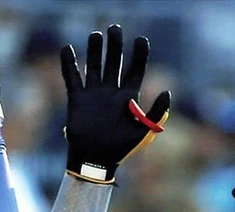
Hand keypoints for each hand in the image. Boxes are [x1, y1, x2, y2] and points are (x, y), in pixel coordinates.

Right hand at [61, 24, 169, 182]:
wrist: (96, 161)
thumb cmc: (121, 149)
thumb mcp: (143, 132)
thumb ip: (157, 112)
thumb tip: (166, 91)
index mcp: (128, 98)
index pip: (136, 70)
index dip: (139, 54)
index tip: (141, 39)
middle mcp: (111, 92)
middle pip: (114, 62)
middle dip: (115, 46)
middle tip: (114, 28)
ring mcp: (94, 95)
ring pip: (94, 66)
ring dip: (95, 50)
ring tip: (96, 34)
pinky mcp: (77, 100)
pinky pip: (72, 78)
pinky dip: (69, 64)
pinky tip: (67, 49)